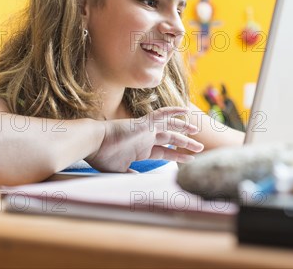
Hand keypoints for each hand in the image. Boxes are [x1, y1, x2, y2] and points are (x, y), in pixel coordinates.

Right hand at [86, 107, 203, 172]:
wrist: (91, 143)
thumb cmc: (102, 156)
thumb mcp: (120, 170)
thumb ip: (131, 174)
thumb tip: (137, 181)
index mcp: (143, 149)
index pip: (166, 152)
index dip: (178, 156)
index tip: (191, 159)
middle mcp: (147, 138)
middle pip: (172, 140)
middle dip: (187, 144)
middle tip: (200, 147)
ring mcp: (146, 130)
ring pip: (170, 127)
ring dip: (184, 128)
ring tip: (197, 131)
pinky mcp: (143, 123)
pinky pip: (161, 114)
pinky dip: (173, 111)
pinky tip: (184, 109)